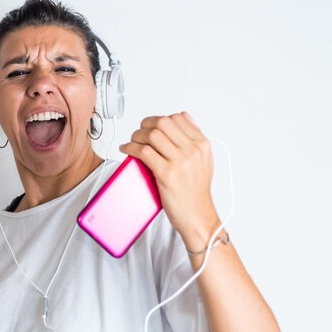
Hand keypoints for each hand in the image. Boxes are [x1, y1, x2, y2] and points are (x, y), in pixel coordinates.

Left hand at [119, 112, 218, 245]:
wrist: (197, 216)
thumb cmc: (196, 191)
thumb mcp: (204, 160)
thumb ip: (194, 138)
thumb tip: (181, 115)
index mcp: (202, 144)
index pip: (177, 118)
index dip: (159, 119)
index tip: (149, 127)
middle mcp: (193, 150)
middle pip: (163, 122)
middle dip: (145, 125)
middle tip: (138, 134)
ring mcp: (181, 162)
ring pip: (152, 135)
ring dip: (136, 136)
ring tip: (132, 143)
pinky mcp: (167, 174)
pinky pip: (144, 152)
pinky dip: (131, 148)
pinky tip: (127, 150)